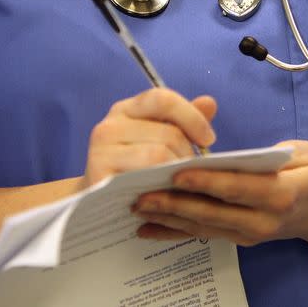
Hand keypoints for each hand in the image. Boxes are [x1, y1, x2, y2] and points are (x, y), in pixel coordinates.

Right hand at [82, 88, 216, 187]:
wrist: (98, 207)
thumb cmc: (136, 171)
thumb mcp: (159, 142)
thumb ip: (183, 122)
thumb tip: (209, 103)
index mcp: (126, 110)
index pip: (163, 99)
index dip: (192, 117)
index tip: (209, 139)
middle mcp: (109, 126)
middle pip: (168, 132)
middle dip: (188, 155)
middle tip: (191, 174)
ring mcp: (100, 151)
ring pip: (159, 154)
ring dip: (178, 173)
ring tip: (179, 185)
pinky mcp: (99, 176)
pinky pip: (144, 176)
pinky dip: (163, 187)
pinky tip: (166, 195)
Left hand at [132, 140, 307, 246]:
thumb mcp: (303, 152)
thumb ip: (270, 154)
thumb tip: (231, 155)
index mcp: (283, 193)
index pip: (239, 187)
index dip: (207, 182)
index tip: (177, 174)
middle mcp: (265, 220)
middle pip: (215, 212)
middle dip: (176, 204)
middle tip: (143, 195)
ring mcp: (250, 233)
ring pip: (204, 226)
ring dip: (168, 218)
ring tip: (138, 208)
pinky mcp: (239, 238)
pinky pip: (203, 234)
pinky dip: (174, 232)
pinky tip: (147, 229)